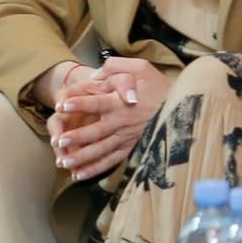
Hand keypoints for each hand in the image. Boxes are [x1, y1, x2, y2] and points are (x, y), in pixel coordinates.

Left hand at [52, 57, 169, 182]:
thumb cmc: (158, 86)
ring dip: (82, 157)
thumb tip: (94, 75)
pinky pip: (111, 161)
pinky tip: (79, 175)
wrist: (183, 108)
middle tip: (58, 141)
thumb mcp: (141, 68)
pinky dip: (95, 169)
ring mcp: (126, 138)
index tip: (61, 106)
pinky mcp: (130, 148)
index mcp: (122, 103)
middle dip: (76, 137)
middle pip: (96, 131)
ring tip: (63, 162)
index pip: (97, 103)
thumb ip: (115, 67)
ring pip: (101, 150)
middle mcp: (122, 122)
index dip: (79, 104)